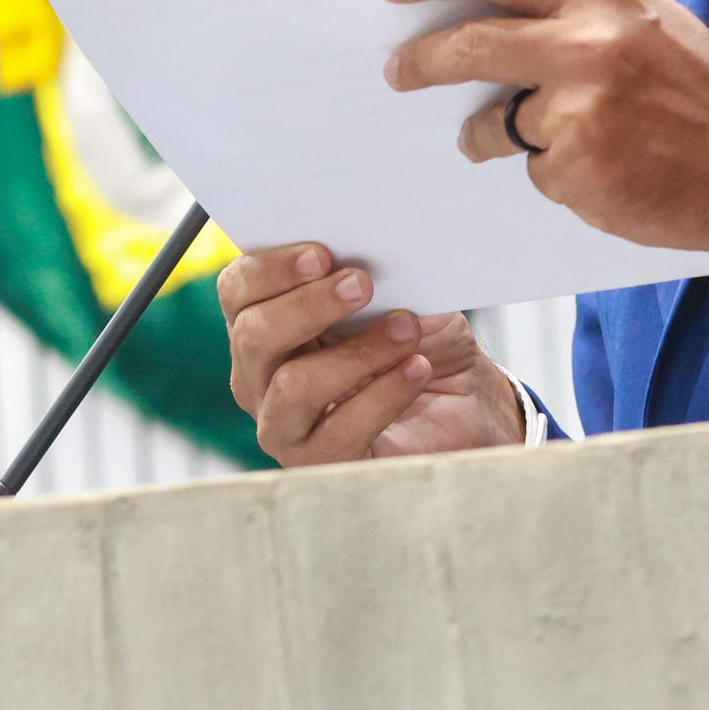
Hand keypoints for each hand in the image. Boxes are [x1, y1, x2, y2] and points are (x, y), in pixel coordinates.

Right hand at [216, 244, 523, 463]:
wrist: (469, 408)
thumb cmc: (422, 344)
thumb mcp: (403, 293)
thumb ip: (374, 272)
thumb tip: (365, 247)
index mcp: (266, 320)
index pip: (238, 290)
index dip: (271, 268)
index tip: (322, 253)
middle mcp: (260, 374)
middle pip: (252, 335)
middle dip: (308, 305)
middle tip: (361, 284)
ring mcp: (283, 423)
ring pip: (292, 385)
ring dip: (355, 353)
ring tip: (404, 330)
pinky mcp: (319, 462)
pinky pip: (339, 430)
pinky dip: (384, 394)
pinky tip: (417, 369)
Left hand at [383, 0, 708, 252]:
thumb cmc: (699, 91)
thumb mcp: (643, 22)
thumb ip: (572, 11)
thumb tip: (483, 8)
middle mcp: (589, 44)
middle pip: (471, 43)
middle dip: (421, 59)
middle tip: (397, 69)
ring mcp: (582, 110)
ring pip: (496, 120)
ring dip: (489, 133)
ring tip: (516, 138)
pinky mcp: (580, 169)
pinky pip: (536, 169)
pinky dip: (554, 172)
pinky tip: (601, 170)